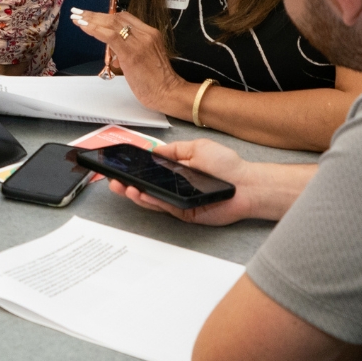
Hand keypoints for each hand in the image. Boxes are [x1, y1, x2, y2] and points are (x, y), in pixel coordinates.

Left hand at [69, 8, 181, 110]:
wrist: (168, 92)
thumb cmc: (157, 81)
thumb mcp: (145, 59)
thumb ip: (129, 52)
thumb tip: (114, 52)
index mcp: (150, 33)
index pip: (125, 18)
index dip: (106, 15)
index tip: (91, 15)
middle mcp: (146, 34)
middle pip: (116, 18)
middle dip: (94, 14)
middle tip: (78, 12)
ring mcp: (139, 43)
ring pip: (111, 24)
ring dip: (91, 20)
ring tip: (76, 18)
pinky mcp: (132, 54)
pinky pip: (110, 36)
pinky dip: (95, 30)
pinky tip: (85, 27)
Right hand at [98, 139, 309, 226]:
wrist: (247, 184)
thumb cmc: (228, 166)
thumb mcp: (198, 147)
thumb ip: (174, 150)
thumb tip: (154, 149)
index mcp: (176, 170)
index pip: (149, 171)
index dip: (133, 170)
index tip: (119, 166)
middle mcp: (174, 186)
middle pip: (145, 187)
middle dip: (127, 185)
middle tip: (114, 181)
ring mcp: (178, 201)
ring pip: (150, 199)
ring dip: (135, 194)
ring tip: (124, 187)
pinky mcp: (183, 213)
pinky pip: (163, 207)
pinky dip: (151, 201)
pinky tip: (142, 194)